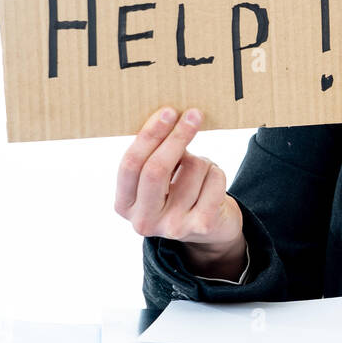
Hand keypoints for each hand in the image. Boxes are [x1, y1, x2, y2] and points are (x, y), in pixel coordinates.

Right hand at [114, 106, 244, 272]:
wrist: (210, 231)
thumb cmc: (179, 193)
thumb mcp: (158, 179)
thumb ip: (155, 155)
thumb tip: (170, 117)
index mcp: (124, 204)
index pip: (131, 164)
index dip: (149, 135)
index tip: (168, 112)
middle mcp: (143, 220)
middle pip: (157, 169)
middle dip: (177, 137)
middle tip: (193, 114)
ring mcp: (172, 226)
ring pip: (194, 167)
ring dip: (203, 160)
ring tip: (200, 174)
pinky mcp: (201, 225)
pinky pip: (215, 178)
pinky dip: (217, 172)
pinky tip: (212, 185)